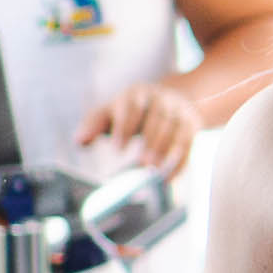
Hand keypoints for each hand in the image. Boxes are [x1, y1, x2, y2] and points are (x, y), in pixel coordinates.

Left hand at [76, 77, 201, 178]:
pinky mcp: (192, 125)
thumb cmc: (133, 110)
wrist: (174, 98)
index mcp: (137, 93)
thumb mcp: (112, 111)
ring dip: (165, 150)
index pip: (132, 106)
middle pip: (158, 117)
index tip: (117, 149)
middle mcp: (162, 99)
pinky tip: (167, 179)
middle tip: (141, 163)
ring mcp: (180, 111)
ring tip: (153, 169)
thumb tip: (79, 141)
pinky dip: (179, 163)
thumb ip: (94, 123)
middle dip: (150, 140)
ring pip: (176, 129)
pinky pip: (188, 144)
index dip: (125, 127)